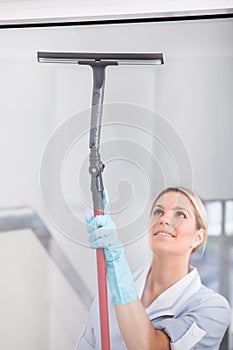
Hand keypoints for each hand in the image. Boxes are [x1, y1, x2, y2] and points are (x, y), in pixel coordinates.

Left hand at [85, 188, 137, 304]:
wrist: (116, 268)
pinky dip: (99, 244)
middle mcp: (111, 230)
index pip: (105, 211)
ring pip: (100, 231)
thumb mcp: (97, 238)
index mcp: (107, 227)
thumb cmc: (107, 254)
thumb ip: (93, 227)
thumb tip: (87, 216)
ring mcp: (113, 237)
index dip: (104, 200)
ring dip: (94, 239)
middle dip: (94, 227)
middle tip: (93, 234)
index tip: (103, 190)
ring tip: (97, 244)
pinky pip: (103, 241)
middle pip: (100, 220)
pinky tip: (101, 247)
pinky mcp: (114, 245)